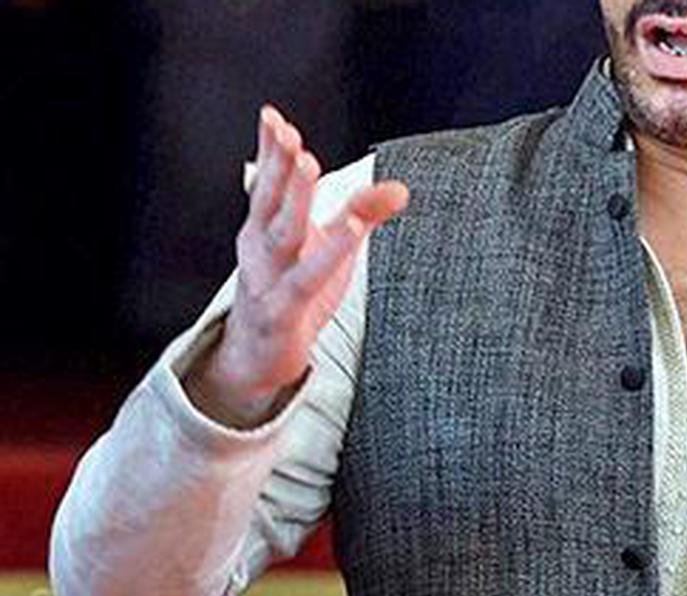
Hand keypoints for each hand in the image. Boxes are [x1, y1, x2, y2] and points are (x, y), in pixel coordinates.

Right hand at [185, 105, 408, 427]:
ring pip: (281, 235)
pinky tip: (349, 232)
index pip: (265, 183)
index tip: (272, 116)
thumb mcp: (329, 251)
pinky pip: (305, 281)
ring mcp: (266, 282)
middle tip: (291, 135)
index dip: (269, 151)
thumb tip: (400, 187)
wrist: (257, 359)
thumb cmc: (291, 294)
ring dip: (294, 198)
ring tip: (308, 164)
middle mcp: (259, 251)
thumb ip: (360, 215)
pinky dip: (327, 255)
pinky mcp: (282, 314)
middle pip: (269, 202)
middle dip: (280, 166)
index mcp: (263, 230)